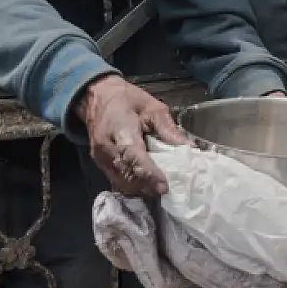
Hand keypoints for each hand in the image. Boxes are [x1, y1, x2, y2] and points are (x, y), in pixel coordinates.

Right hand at [76, 75, 186, 196]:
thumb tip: (190, 147)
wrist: (97, 97)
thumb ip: (169, 129)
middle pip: (127, 174)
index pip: (133, 156)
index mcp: (120, 128)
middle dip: (147, 185)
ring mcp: (100, 157)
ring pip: (121, 182)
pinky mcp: (99, 163)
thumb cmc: (127, 99)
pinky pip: (116, 180)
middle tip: (167, 190)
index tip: (164, 186)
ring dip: (140, 188)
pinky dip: (131, 185)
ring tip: (158, 188)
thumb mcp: (153, 107)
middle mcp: (106, 147)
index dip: (149, 173)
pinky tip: (145, 184)